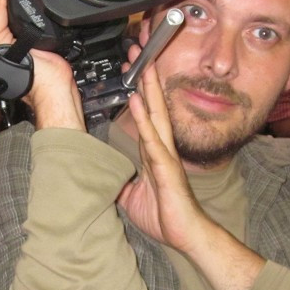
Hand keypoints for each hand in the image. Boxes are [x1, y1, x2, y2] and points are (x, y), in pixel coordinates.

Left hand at [116, 46, 209, 254]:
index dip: (140, 93)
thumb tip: (105, 177)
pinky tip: (139, 101)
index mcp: (153, 154)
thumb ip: (122, 182)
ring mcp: (165, 156)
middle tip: (138, 54)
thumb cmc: (165, 216)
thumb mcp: (132, 197)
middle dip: (145, 80)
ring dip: (147, 89)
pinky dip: (145, 119)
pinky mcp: (167, 168)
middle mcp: (161, 149)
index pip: (145, 117)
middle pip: (153, 106)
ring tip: (140, 66)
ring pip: (155, 115)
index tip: (132, 72)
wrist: (185, 235)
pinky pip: (153, 139)